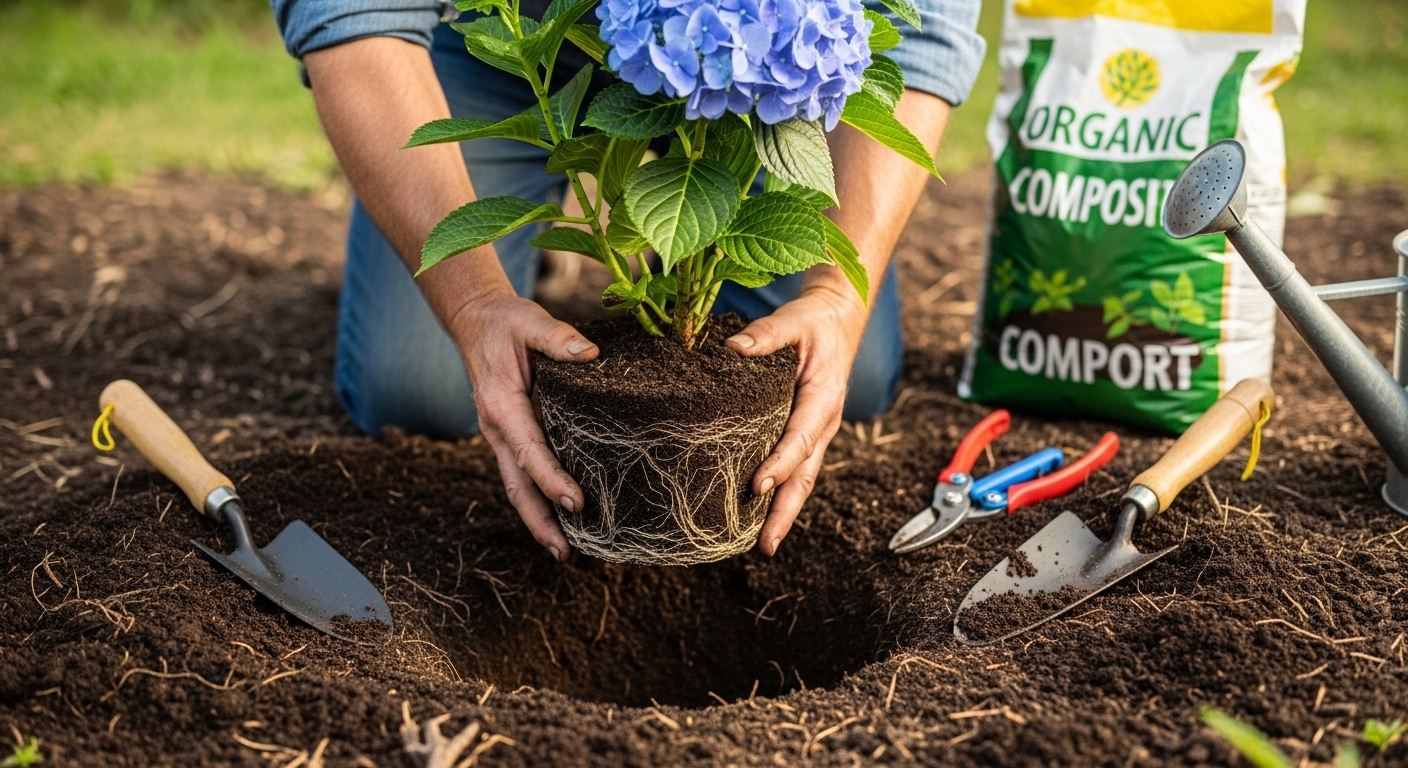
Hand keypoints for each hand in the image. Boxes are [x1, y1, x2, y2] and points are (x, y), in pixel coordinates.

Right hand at [446, 291, 598, 561]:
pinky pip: (523, 474)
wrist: (475, 321)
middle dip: (539, 521)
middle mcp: (498, 429)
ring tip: (566, 551)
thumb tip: (591, 354)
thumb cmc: (504, 322)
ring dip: (538, 519)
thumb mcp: (529, 320)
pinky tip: (561, 517)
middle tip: (565, 553)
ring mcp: (502, 436)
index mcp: (502, 406)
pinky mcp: (511, 436)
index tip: (576, 503)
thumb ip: (558, 338)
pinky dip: (539, 499)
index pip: (529, 451)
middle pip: (517, 486)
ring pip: (517, 486)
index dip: (551, 479)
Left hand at [725, 283, 868, 555]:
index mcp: (823, 398)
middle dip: (786, 512)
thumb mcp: (793, 320)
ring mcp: (816, 434)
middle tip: (765, 545)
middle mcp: (824, 423)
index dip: (781, 463)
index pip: (801, 437)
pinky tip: (756, 515)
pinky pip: (794, 470)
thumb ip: (766, 334)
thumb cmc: (814, 322)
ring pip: (801, 480)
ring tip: (761, 545)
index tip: (759, 486)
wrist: (837, 322)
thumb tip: (732, 349)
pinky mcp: (804, 435)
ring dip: (783, 513)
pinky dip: (779, 496)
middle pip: (806, 476)